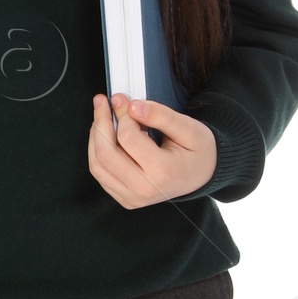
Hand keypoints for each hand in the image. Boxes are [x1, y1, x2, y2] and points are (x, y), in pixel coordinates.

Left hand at [87, 94, 216, 208]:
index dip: (123, 114)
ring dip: (95, 137)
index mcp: (162, 172)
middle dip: (100, 122)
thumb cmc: (197, 152)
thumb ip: (161, 116)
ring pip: (97, 165)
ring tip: (101, 117)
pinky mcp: (125, 198)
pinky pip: (100, 174)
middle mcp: (144, 189)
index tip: (123, 100)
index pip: (128, 138)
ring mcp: (132, 197)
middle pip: (106, 154)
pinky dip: (97, 152)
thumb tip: (133, 106)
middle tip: (102, 102)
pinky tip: (105, 136)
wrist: (202, 175)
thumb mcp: (189, 128)